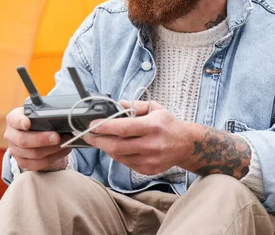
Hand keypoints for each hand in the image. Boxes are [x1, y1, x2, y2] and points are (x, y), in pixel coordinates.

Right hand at [4, 107, 70, 171]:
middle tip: (57, 137)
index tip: (28, 123)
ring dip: (52, 149)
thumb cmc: (36, 120)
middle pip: (24, 140)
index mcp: (13, 119)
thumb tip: (60, 117)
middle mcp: (11, 135)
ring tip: (66, 142)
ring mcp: (15, 150)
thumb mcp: (36, 113)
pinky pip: (38, 164)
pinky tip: (63, 150)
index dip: (20, 122)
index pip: (14, 119)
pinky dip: (54, 157)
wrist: (31, 133)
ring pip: (33, 154)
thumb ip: (43, 114)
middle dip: (42, 139)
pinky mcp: (22, 162)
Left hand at [83, 100, 198, 174]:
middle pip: (116, 146)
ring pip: (119, 156)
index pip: (123, 128)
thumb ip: (135, 105)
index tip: (92, 125)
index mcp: (152, 127)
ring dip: (106, 148)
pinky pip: (126, 163)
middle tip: (88, 135)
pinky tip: (116, 147)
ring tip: (100, 140)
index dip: (104, 127)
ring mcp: (149, 160)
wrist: (186, 145)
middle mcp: (151, 145)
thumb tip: (118, 104)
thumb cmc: (167, 124)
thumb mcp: (155, 108)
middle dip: (98, 141)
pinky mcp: (148, 170)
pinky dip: (118, 155)